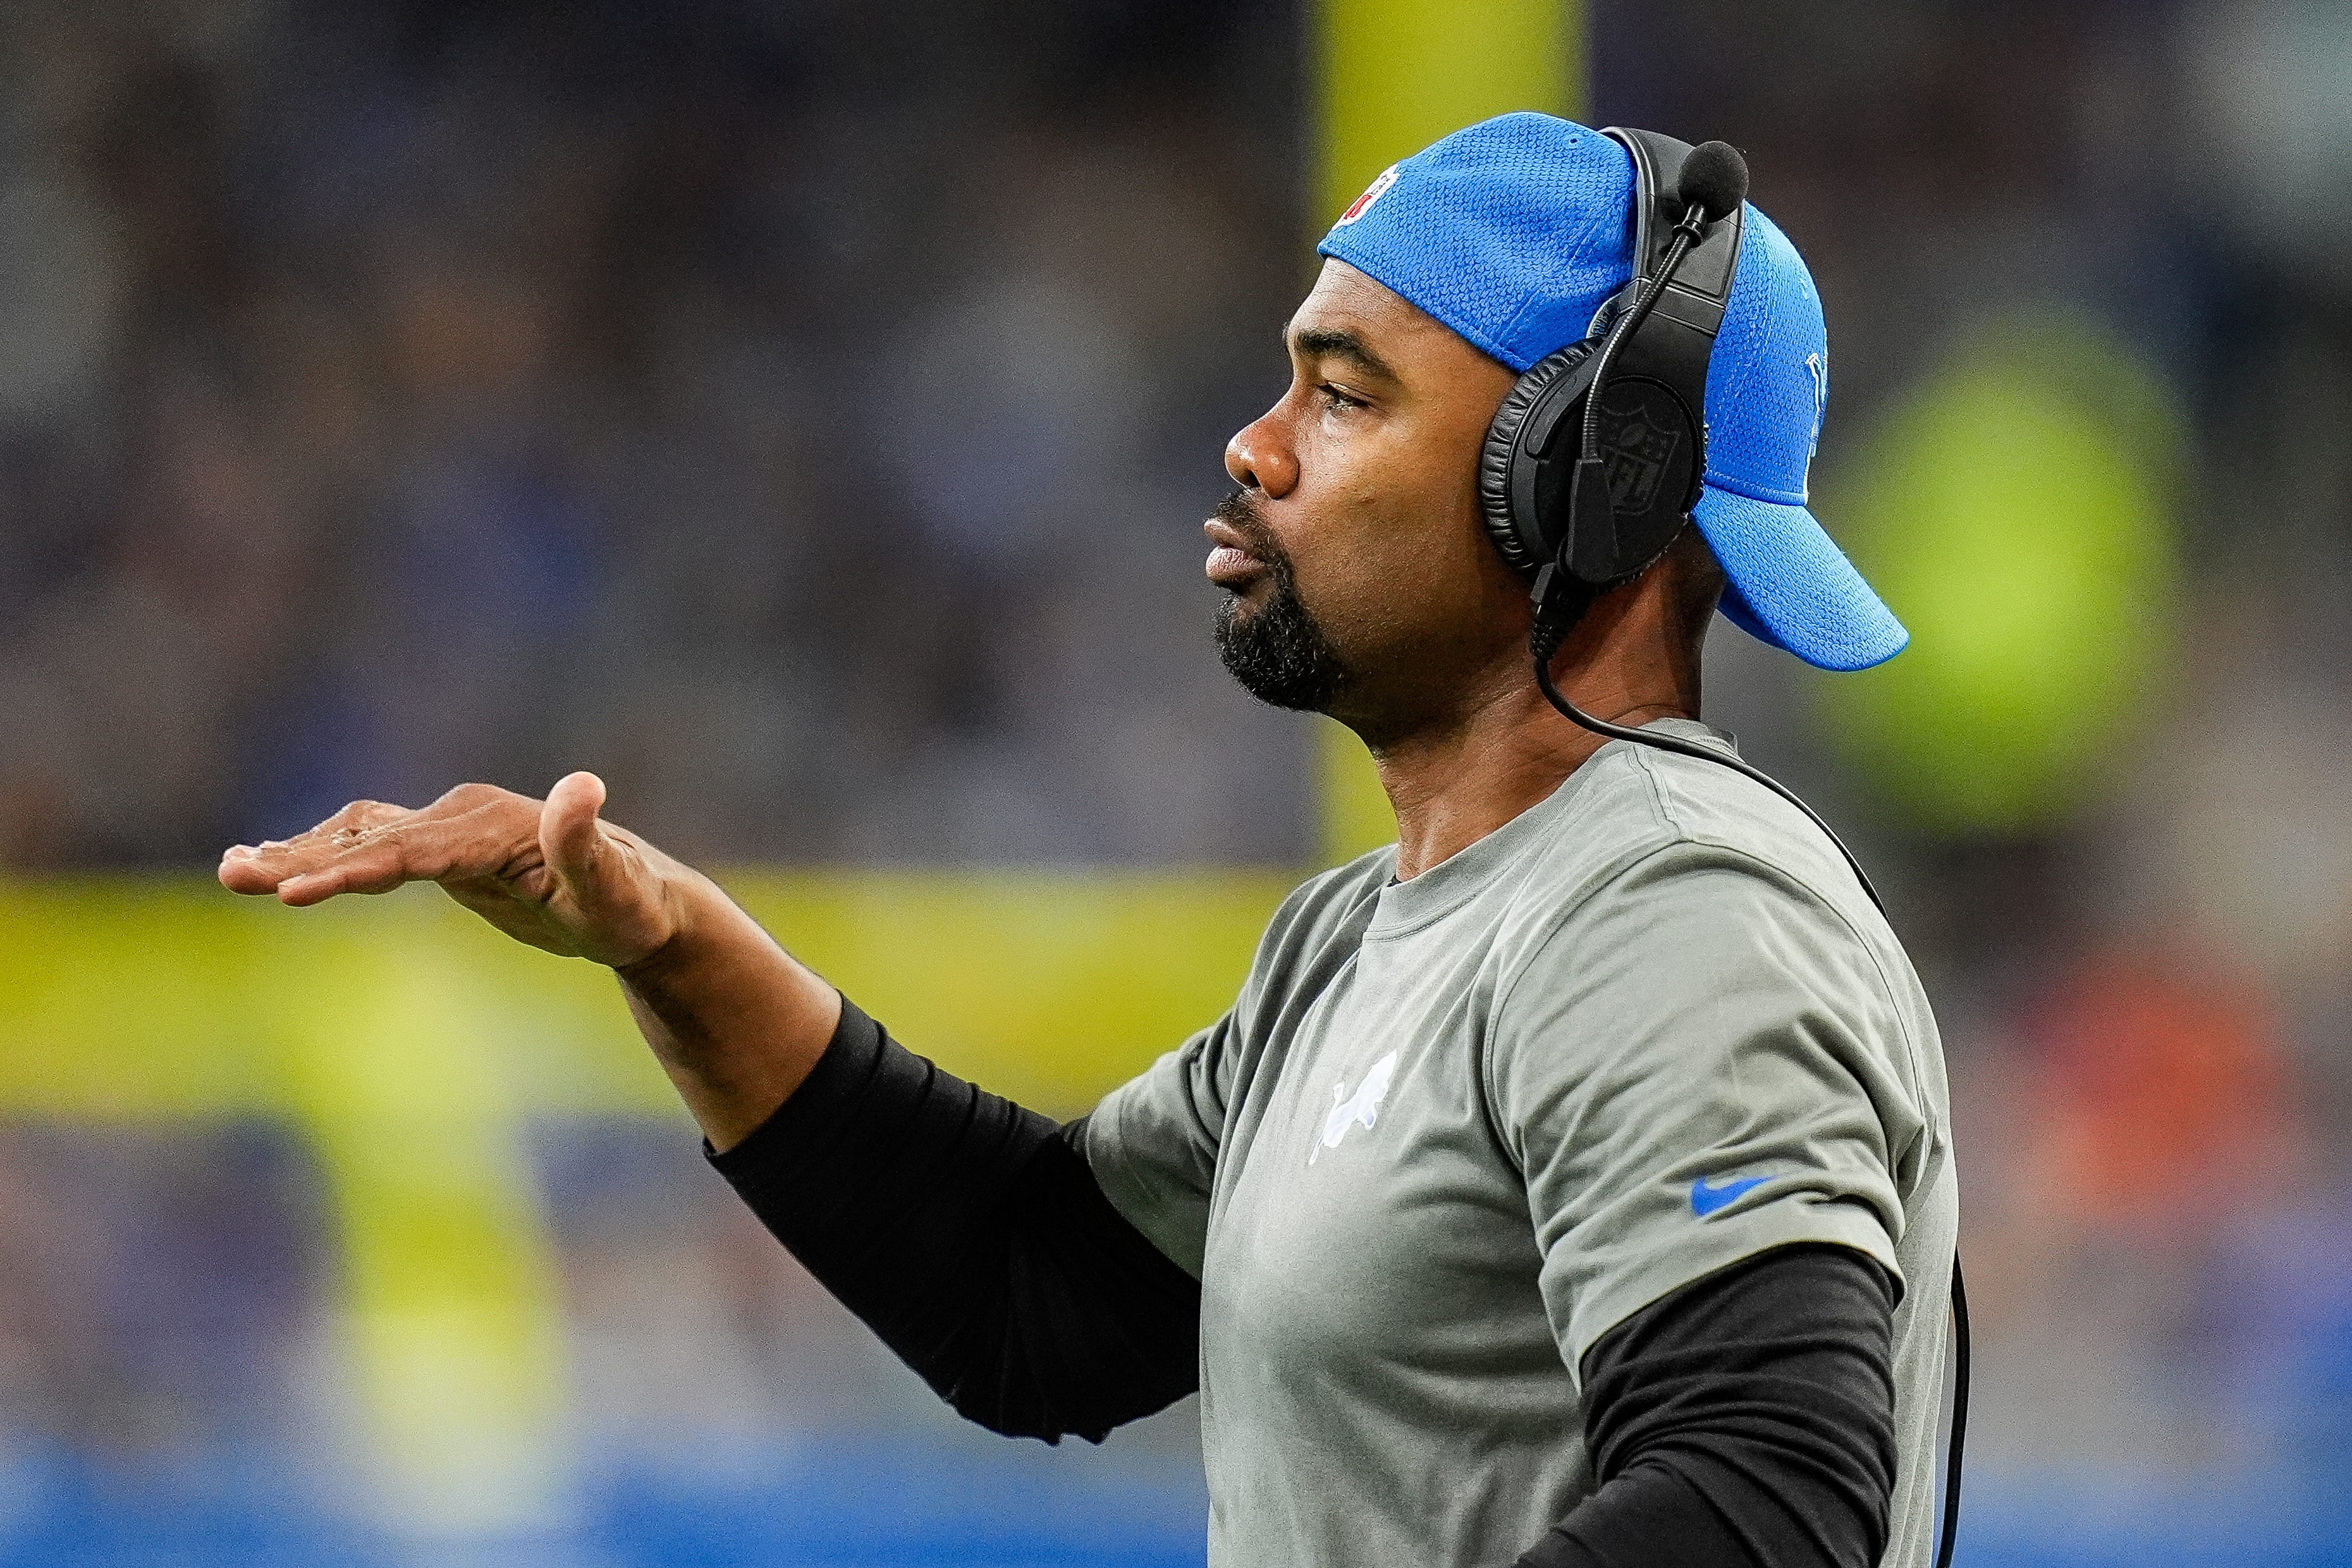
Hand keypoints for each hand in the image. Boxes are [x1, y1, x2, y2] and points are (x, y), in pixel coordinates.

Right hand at [218, 772, 684, 968]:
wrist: (642, 902)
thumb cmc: (630, 905)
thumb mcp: (615, 888)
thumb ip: (586, 842)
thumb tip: (583, 786)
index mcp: (496, 828)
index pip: (412, 852)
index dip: (354, 869)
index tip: (299, 891)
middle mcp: (467, 817)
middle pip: (373, 839)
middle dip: (303, 860)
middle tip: (236, 878)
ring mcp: (452, 828)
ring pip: (364, 838)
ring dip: (299, 854)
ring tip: (233, 872)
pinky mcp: (444, 848)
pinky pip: (374, 846)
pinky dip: (325, 852)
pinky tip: (275, 864)